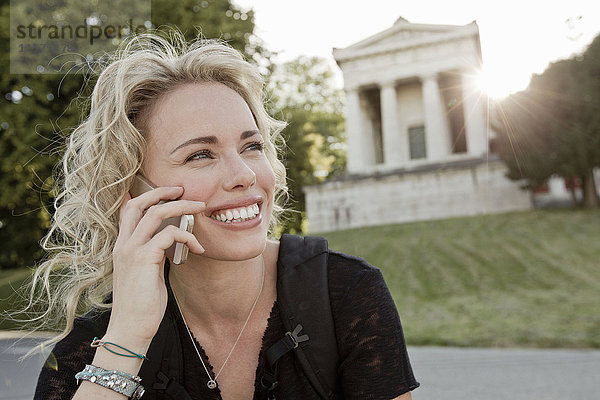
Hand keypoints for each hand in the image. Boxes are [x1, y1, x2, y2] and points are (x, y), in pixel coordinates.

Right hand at [106, 186, 204, 344]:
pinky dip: (188, 236)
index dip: (145, 195)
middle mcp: (124, 245)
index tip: (168, 191)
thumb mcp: (147, 273)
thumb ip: (153, 255)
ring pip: (156, 213)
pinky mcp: (144, 259)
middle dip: (163, 192)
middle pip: (139, 204)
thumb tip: (168, 243)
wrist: (131, 329)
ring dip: (182, 207)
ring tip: (200, 208)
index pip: (128, 210)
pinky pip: (169, 234)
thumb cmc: (142, 306)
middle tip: (184, 190)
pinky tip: (198, 248)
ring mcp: (132, 250)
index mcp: (123, 247)